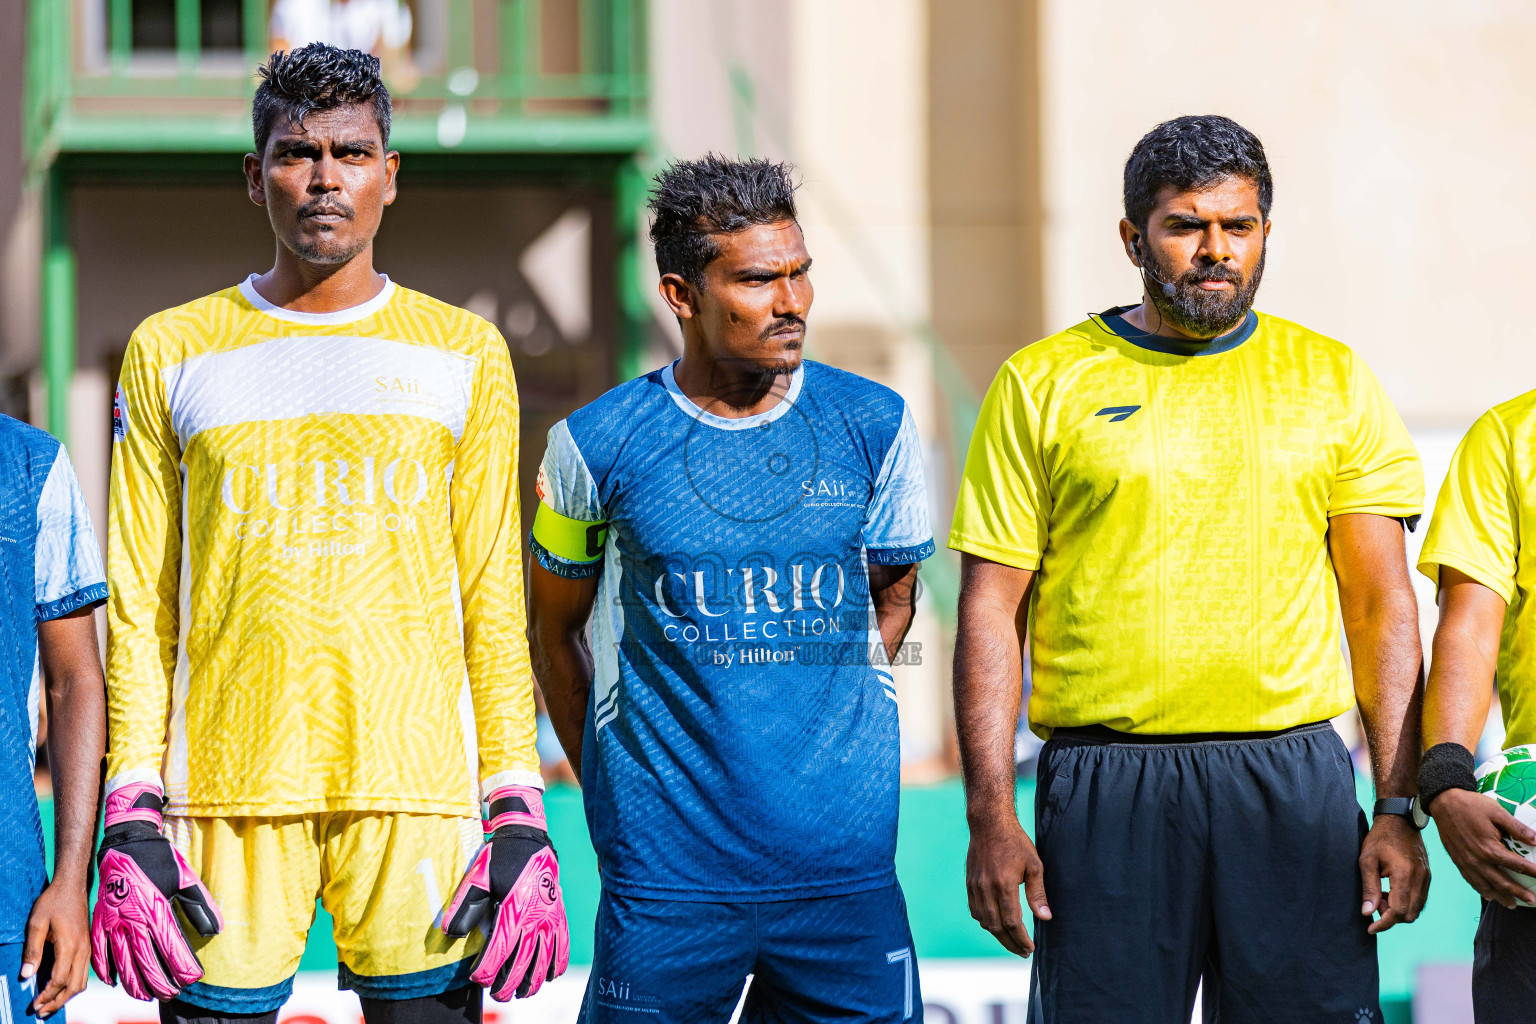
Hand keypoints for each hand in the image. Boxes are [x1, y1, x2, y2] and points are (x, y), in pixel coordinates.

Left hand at [23, 879, 89, 1015]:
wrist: (73, 886)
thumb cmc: (53, 902)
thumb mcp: (36, 923)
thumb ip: (32, 951)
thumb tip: (26, 976)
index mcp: (70, 945)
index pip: (60, 979)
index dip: (47, 995)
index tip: (33, 1004)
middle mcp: (83, 950)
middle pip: (74, 985)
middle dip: (58, 1001)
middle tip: (41, 1011)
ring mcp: (87, 948)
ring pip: (82, 981)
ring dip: (67, 996)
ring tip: (51, 1004)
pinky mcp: (87, 946)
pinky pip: (84, 973)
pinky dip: (74, 985)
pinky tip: (62, 988)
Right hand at [90, 782, 221, 1000]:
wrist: (127, 842)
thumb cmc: (160, 860)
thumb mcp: (186, 878)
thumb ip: (200, 905)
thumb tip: (216, 929)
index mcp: (157, 908)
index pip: (171, 946)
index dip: (182, 966)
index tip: (191, 979)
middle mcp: (134, 918)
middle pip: (146, 960)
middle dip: (160, 982)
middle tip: (171, 994)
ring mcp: (114, 920)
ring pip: (122, 961)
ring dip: (134, 982)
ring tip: (146, 995)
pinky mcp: (99, 919)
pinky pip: (99, 951)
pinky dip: (105, 969)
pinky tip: (115, 981)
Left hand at [443, 786, 569, 999]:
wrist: (528, 837)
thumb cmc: (499, 858)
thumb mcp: (477, 878)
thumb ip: (464, 906)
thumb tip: (449, 934)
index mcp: (513, 910)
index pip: (499, 951)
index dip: (487, 971)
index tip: (477, 980)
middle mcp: (534, 917)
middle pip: (523, 962)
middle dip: (509, 984)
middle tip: (498, 994)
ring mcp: (549, 917)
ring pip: (544, 959)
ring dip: (533, 981)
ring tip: (522, 993)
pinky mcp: (558, 913)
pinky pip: (562, 944)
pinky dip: (557, 963)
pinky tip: (549, 976)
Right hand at [965, 817, 1049, 956]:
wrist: (989, 824)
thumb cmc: (1015, 842)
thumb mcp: (1034, 865)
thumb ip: (1038, 894)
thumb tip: (1045, 917)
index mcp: (1004, 885)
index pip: (1012, 923)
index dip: (1021, 939)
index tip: (1030, 948)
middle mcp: (987, 889)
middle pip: (997, 927)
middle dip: (1011, 943)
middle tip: (1023, 951)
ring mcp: (976, 887)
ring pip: (984, 921)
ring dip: (997, 935)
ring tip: (1011, 941)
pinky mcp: (970, 884)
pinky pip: (975, 910)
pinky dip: (985, 922)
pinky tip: (995, 924)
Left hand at [1358, 813, 1430, 932]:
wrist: (1400, 820)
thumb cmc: (1380, 837)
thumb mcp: (1367, 860)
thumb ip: (1368, 887)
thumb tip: (1368, 913)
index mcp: (1405, 874)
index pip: (1399, 911)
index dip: (1384, 923)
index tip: (1370, 928)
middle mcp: (1420, 879)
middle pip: (1410, 914)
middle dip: (1391, 918)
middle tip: (1374, 906)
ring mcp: (1426, 878)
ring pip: (1416, 909)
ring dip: (1398, 911)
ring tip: (1380, 897)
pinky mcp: (1427, 877)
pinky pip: (1419, 899)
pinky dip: (1405, 903)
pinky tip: (1389, 892)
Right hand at [1430, 788, 1535, 909]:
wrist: (1443, 802)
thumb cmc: (1470, 805)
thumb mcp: (1497, 812)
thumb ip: (1516, 828)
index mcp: (1490, 849)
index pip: (1516, 865)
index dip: (1532, 872)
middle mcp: (1478, 860)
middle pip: (1502, 882)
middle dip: (1519, 893)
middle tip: (1531, 900)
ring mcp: (1466, 863)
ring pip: (1485, 886)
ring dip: (1500, 897)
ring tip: (1512, 904)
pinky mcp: (1457, 861)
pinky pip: (1471, 881)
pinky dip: (1481, 890)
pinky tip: (1488, 895)